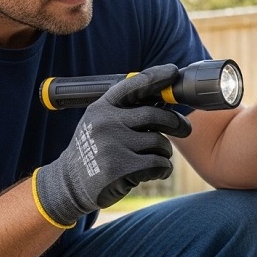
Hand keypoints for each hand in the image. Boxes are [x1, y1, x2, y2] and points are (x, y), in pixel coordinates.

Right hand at [33, 64, 192, 227]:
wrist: (71, 184)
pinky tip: (155, 172)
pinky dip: (163, 169)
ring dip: (165, 152)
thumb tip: (166, 99)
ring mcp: (112, 145)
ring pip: (160, 142)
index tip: (173, 72)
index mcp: (102, 108)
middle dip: (176, 122)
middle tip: (185, 129)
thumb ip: (127, 111)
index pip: (132, 86)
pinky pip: (159, 164)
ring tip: (154, 157)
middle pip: (156, 115)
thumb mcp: (102, 123)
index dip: (156, 77)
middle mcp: (106, 123)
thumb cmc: (97, 150)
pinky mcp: (121, 168)